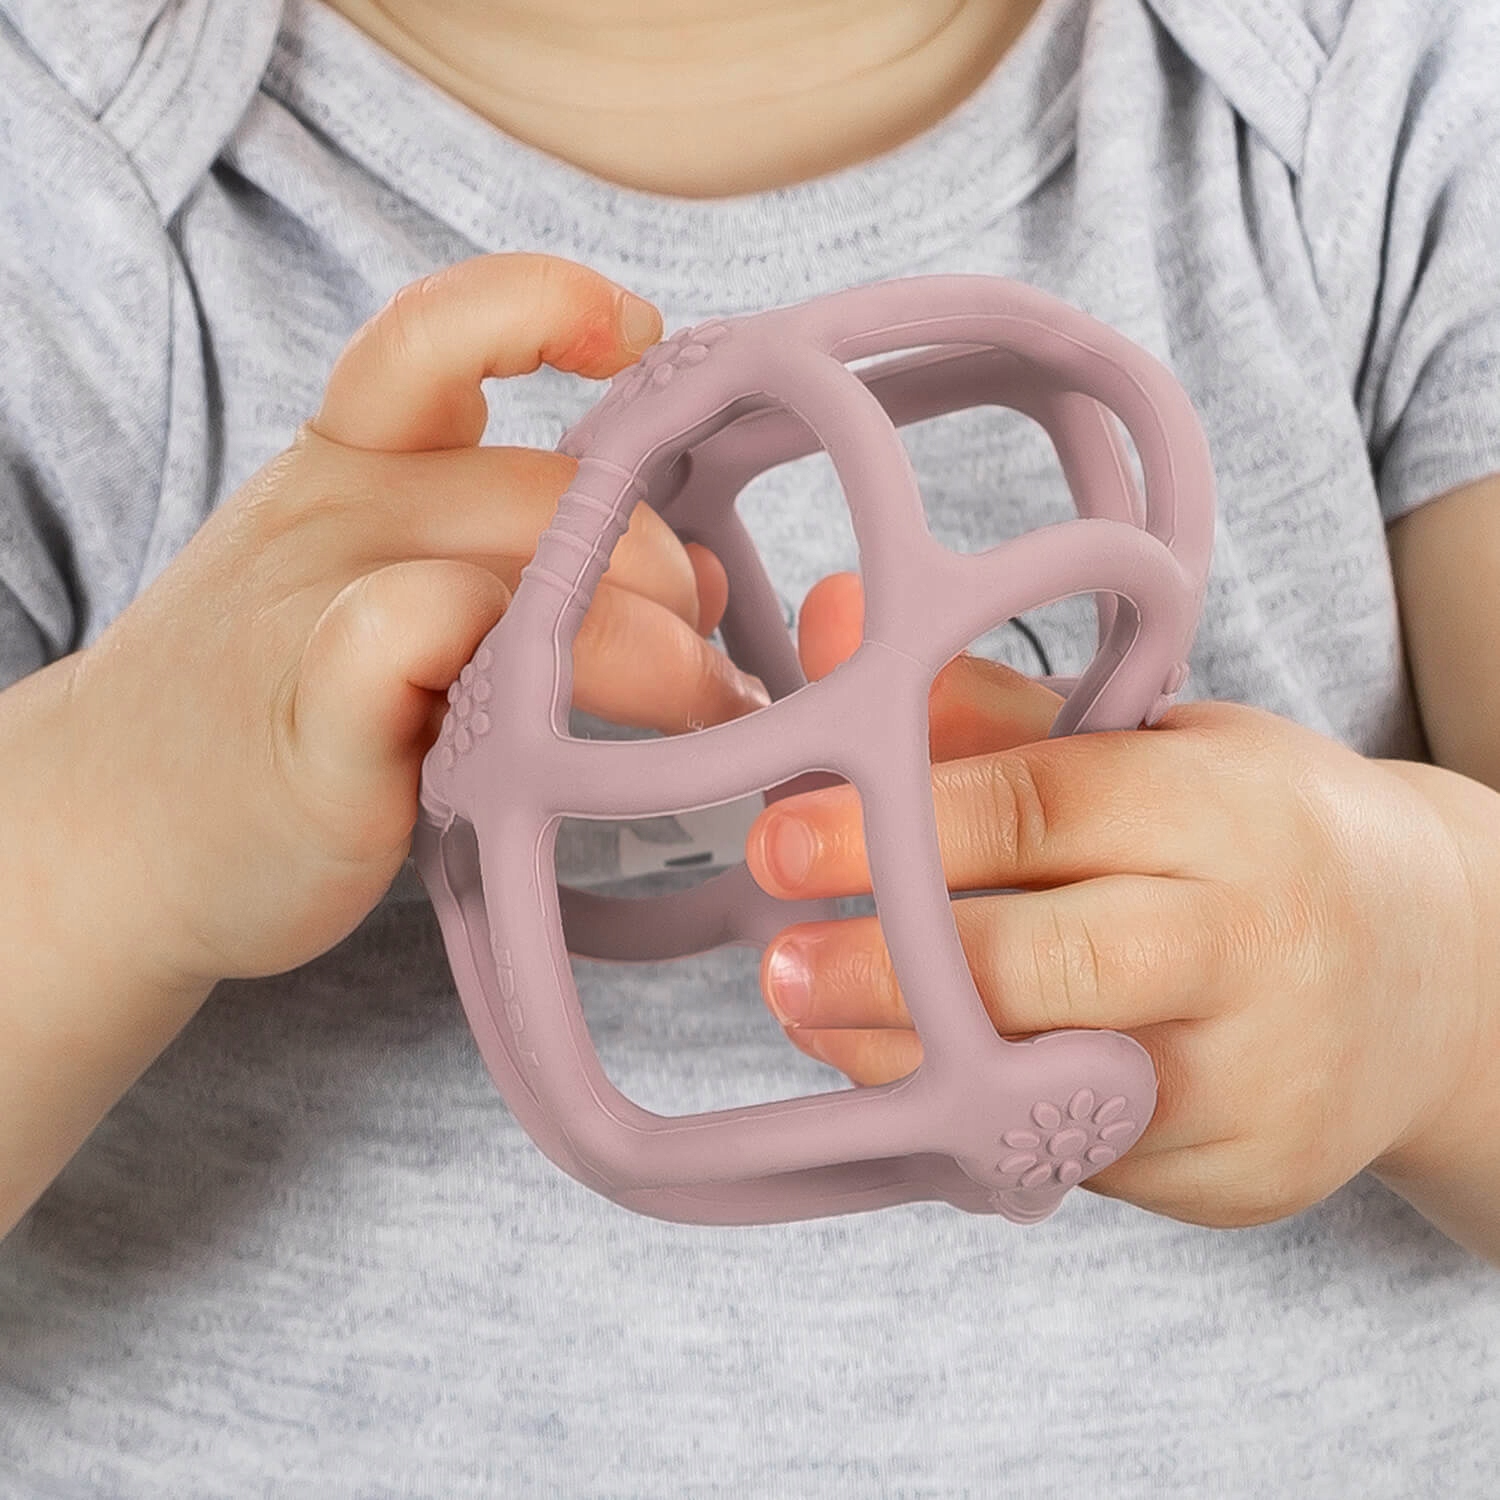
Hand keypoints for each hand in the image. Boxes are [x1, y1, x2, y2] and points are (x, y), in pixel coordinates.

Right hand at [67, 253, 765, 988]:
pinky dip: (529, 684)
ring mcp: (318, 607)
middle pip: (551, 495)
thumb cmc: (279, 715)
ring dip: (651, 650)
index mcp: (351, 464)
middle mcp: (336, 512)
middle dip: (664, 575)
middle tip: (711, 666)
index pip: (438, 333)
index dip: (546, 305)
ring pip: (524, 571)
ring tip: (701, 714)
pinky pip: (426, 643)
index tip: (638, 333)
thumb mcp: (386, 597)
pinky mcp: (320, 720)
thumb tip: (694, 576)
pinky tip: (572, 748)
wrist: (110, 836)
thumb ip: (523, 567)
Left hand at [743, 573, 1485, 1227]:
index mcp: (1226, 807)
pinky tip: (916, 1076)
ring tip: (813, 1013)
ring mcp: (1249, 1078)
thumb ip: (983, 706)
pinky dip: (978, 1116)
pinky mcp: (1233, 1176)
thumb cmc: (1261, 837)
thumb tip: (831, 620)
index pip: (1044, 807)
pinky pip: (1071, 1156)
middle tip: (780, 960)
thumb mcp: (1154, 747)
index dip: (899, 823)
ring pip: (1042, 1082)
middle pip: (1045, 963)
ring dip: (905, 1055)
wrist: (1438, 976)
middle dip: (891, 968)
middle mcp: (1248, 945)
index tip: (782, 835)